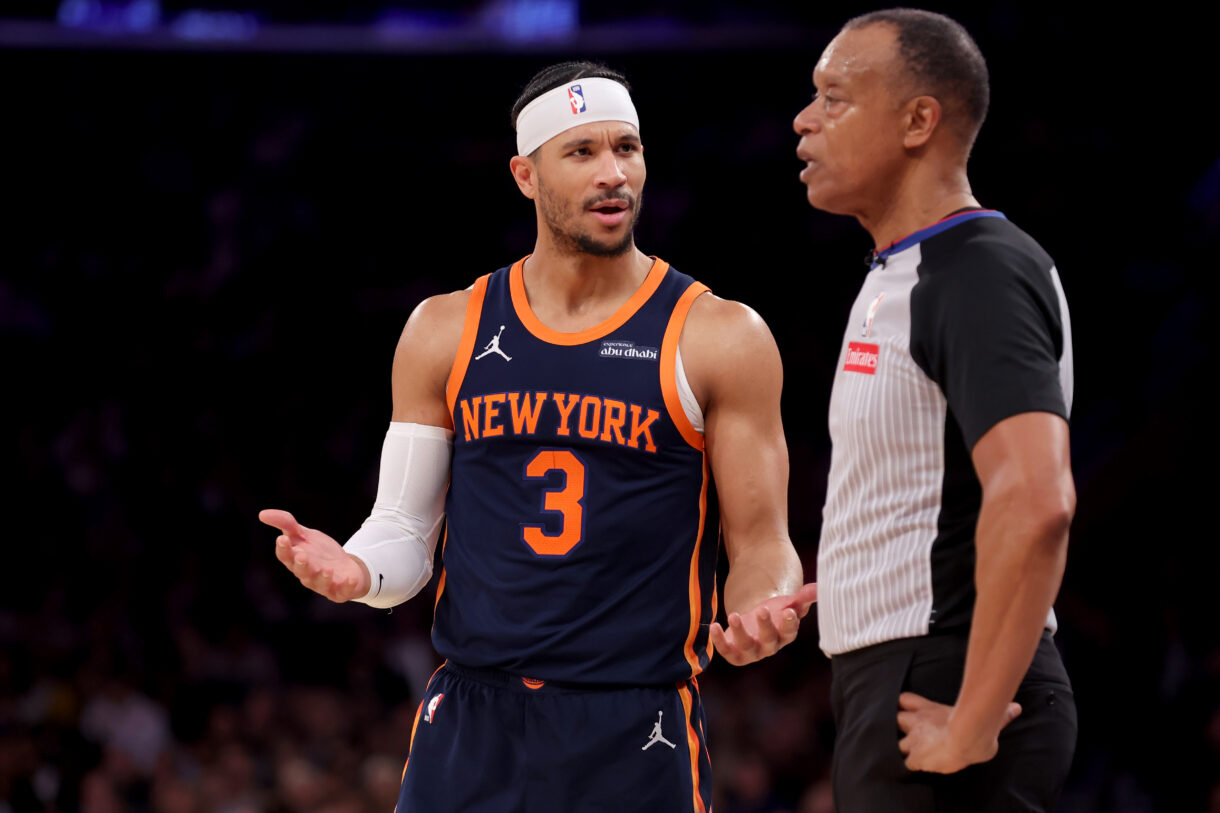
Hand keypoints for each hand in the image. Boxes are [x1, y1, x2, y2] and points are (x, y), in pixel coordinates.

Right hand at [259, 509, 369, 601]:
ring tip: (327, 570)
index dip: (283, 549)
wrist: (345, 567)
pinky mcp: (341, 591)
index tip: (282, 538)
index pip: (286, 556)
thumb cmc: (319, 552)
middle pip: (301, 571)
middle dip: (301, 565)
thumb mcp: (304, 534)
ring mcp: (324, 584)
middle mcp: (307, 575)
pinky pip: (343, 591)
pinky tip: (349, 579)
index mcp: (296, 561)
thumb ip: (286, 524)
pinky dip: (346, 586)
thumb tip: (262, 514)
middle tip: (301, 556)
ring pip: (320, 584)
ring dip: (323, 578)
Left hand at [709, 582, 816, 665]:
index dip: (790, 623)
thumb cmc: (776, 611)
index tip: (788, 611)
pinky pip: (726, 650)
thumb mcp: (789, 602)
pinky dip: (719, 641)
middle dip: (766, 626)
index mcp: (785, 634)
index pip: (790, 632)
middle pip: (769, 639)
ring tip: (734, 615)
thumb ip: (804, 596)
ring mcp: (751, 651)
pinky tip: (714, 626)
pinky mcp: (734, 653)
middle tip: (762, 610)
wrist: (754, 622)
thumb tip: (818, 588)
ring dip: (740, 632)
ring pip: (746, 646)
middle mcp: (770, 646)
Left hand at [896, 692, 1021, 773]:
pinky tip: (914, 768)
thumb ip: (1001, 714)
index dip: (904, 705)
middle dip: (898, 726)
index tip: (906, 708)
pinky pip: (905, 763)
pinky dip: (908, 766)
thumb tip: (1016, 707)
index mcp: (930, 709)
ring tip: (909, 753)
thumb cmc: (978, 725)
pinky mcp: (916, 758)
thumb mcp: (989, 717)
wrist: (967, 738)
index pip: (905, 700)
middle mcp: (917, 722)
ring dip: (901, 748)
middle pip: (894, 719)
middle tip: (906, 732)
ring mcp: (914, 740)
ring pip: (896, 743)